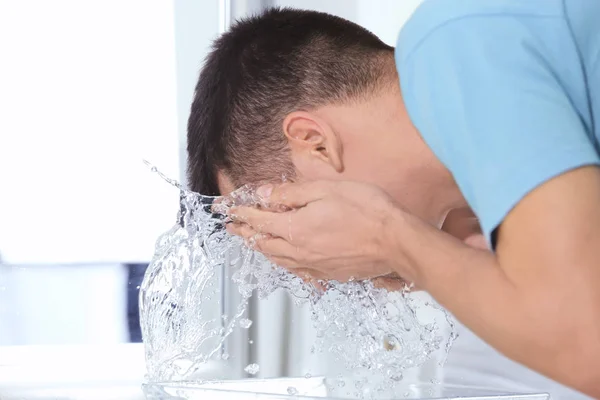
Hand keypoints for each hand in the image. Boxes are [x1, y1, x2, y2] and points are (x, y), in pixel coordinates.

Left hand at [226, 180, 407, 282]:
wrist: (394, 241)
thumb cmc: (367, 211)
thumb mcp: (326, 190)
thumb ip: (291, 194)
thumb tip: (265, 194)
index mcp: (297, 229)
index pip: (260, 221)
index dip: (242, 214)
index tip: (230, 211)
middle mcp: (300, 251)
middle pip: (264, 244)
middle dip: (245, 234)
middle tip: (233, 228)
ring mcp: (314, 266)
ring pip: (278, 260)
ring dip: (262, 249)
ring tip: (254, 243)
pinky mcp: (328, 274)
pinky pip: (297, 271)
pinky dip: (284, 263)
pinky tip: (285, 261)